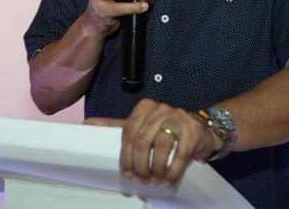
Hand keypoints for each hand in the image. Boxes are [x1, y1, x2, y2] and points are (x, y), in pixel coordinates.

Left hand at [86, 99, 222, 186]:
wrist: (201, 129)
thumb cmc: (166, 129)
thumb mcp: (141, 125)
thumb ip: (116, 125)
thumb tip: (87, 124)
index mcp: (144, 107)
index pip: (128, 131)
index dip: (125, 156)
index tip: (126, 173)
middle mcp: (161, 109)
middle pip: (142, 140)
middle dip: (140, 165)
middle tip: (142, 179)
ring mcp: (178, 117)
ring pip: (161, 145)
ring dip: (156, 168)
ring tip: (156, 180)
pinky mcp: (193, 130)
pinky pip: (180, 153)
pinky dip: (173, 170)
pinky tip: (168, 180)